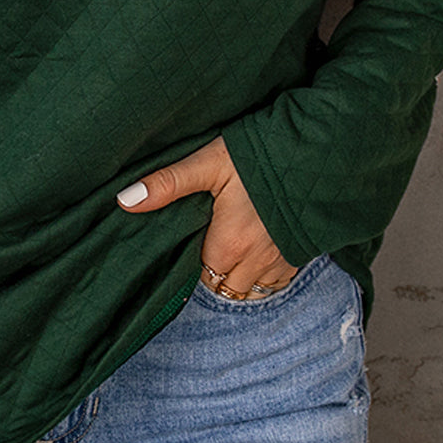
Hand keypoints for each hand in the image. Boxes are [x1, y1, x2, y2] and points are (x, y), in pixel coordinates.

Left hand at [116, 136, 298, 298]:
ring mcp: (280, 261)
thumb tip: (125, 201)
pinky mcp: (300, 255)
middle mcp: (254, 262)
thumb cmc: (260, 156)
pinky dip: (267, 276)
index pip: (201, 273)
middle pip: (225, 287)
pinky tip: (260, 253)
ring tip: (234, 252)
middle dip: (216, 273)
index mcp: (228, 244)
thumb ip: (168, 184)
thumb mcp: (208, 163)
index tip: (195, 239)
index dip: (196, 258)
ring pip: (253, 290)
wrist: (317, 152)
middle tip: (212, 244)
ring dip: (241, 278)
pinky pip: (279, 283)